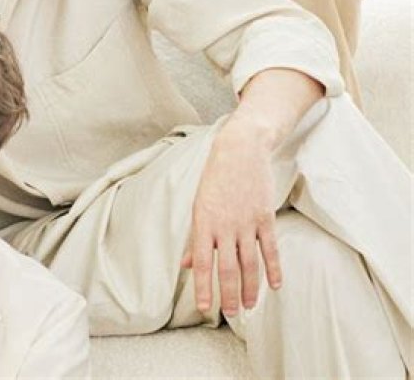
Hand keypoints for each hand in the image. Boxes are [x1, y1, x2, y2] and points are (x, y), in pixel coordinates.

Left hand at [182, 116, 281, 317]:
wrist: (241, 148)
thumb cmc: (216, 176)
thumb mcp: (199, 202)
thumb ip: (196, 236)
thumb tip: (187, 264)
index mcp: (203, 221)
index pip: (202, 262)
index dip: (203, 287)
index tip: (205, 308)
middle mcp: (225, 225)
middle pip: (227, 268)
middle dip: (229, 294)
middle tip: (232, 314)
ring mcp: (246, 222)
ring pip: (249, 264)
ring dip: (250, 288)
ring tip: (250, 306)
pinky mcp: (265, 217)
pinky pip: (270, 249)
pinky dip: (273, 269)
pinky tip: (274, 285)